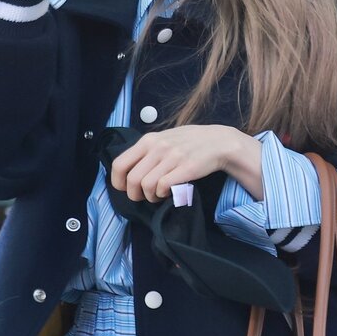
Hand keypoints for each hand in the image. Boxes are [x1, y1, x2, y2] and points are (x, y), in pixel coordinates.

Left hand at [110, 125, 238, 202]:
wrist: (218, 142)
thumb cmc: (188, 142)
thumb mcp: (163, 139)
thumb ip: (146, 151)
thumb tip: (128, 171)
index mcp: (148, 140)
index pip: (119, 164)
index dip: (118, 182)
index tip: (126, 189)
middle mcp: (157, 147)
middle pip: (133, 180)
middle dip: (135, 194)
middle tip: (144, 196)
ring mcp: (172, 157)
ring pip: (147, 185)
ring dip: (151, 196)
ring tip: (159, 194)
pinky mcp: (186, 168)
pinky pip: (164, 187)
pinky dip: (164, 194)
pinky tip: (169, 192)